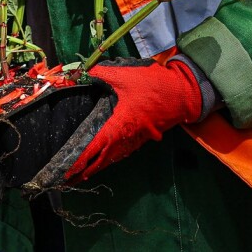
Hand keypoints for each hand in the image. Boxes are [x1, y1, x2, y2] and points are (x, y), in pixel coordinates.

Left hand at [28, 58, 202, 187]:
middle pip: (103, 159)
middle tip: (68, 179)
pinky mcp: (144, 137)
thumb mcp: (125, 75)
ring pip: (113, 158)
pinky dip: (110, 159)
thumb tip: (82, 72)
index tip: (68, 170)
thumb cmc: (154, 85)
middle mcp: (127, 137)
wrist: (183, 93)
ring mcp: (137, 140)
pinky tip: (105, 159)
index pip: (96, 147)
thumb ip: (102, 74)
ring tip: (82, 174)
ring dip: (97, 166)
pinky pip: (123, 152)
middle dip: (85, 170)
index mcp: (120, 124)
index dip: (81, 160)